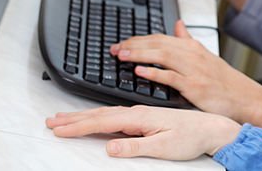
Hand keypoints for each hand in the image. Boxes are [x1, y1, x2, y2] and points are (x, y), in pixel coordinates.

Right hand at [47, 104, 239, 159]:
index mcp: (140, 118)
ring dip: (83, 116)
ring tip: (64, 118)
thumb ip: (135, 147)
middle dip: (73, 119)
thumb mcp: (163, 148)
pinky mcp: (145, 118)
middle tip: (51, 122)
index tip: (58, 129)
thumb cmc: (190, 138)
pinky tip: (94, 118)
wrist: (211, 129)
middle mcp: (138, 113)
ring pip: (105, 113)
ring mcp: (141, 114)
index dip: (78, 126)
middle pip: (99, 115)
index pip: (102, 122)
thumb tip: (109, 147)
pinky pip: (115, 115)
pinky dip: (99, 115)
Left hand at [111, 20, 261, 121]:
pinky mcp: (194, 86)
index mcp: (192, 46)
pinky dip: (155, 73)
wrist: (243, 96)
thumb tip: (177, 25)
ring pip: (162, 56)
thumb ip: (188, 39)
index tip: (122, 42)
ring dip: (139, 54)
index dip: (139, 39)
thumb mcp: (205, 54)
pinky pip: (171, 77)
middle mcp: (192, 54)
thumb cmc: (223, 79)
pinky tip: (140, 71)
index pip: (160, 37)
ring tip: (122, 55)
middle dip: (134, 45)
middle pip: (157, 44)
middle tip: (115, 48)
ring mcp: (193, 69)